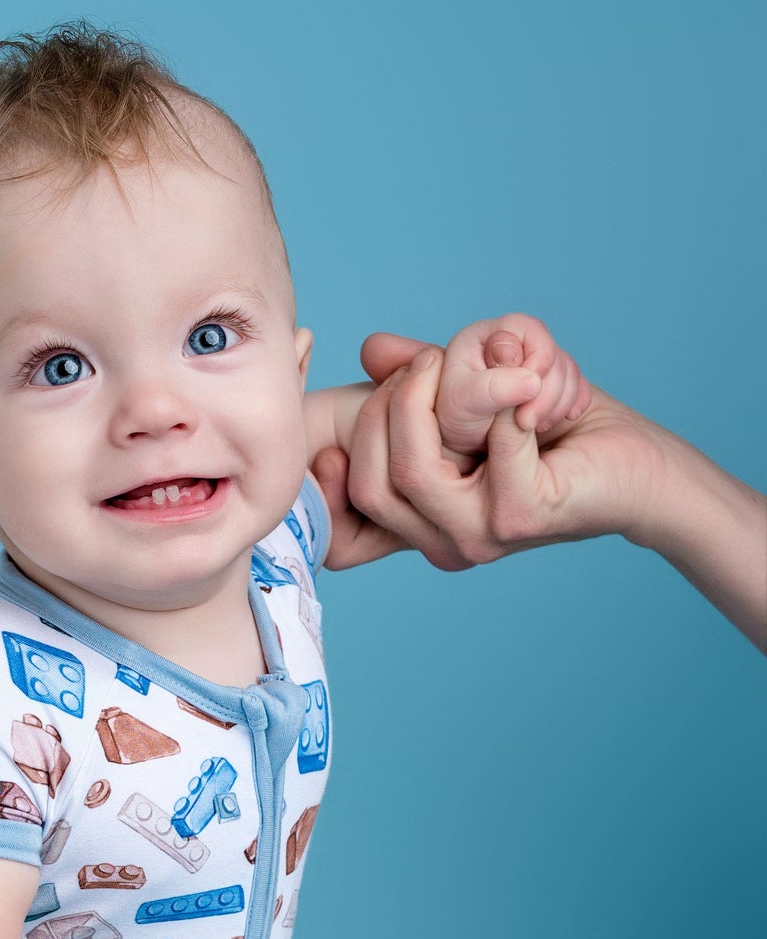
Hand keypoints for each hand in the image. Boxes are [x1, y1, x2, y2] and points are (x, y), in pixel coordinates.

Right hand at [323, 339, 676, 570]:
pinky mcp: (519, 518)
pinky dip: (505, 403)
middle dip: (388, 406)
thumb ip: (422, 383)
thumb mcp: (473, 403)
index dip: (343, 448)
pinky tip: (524, 387)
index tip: (369, 389)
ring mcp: (477, 537)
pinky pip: (488, 450)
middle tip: (428, 361)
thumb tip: (371, 349)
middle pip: (372, 483)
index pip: (352, 501)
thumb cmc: (560, 436)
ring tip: (459, 363)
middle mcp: (443, 542)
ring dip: (429, 400)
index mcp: (424, 527)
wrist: (639, 469)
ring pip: (411, 471)